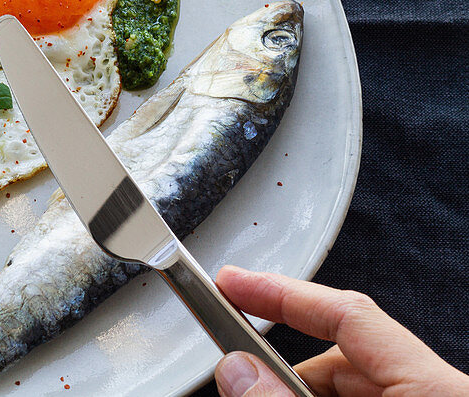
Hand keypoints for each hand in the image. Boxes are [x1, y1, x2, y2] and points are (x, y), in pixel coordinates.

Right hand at [213, 266, 468, 395]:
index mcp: (435, 388)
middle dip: (283, 365)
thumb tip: (238, 370)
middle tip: (240, 375)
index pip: (347, 312)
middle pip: (343, 354)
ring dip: (299, 391)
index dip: (281, 293)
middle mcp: (437, 391)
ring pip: (352, 384)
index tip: (232, 283)